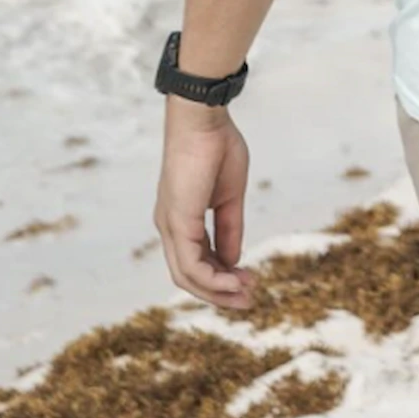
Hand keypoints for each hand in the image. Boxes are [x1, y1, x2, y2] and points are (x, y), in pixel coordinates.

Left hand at [153, 102, 256, 312]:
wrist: (204, 118)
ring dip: (217, 290)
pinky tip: (234, 281)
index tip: (249, 281)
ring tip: (246, 293)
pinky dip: (212, 278)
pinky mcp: (177, 220)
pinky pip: (190, 263)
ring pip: (187, 276)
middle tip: (249, 299)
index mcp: (181, 217)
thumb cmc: (217, 146)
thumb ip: (230, 228)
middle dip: (219, 292)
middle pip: (188, 275)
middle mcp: (169, 226)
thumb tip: (233, 261)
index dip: (222, 276)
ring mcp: (170, 225)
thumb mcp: (229, 196)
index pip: (196, 260)